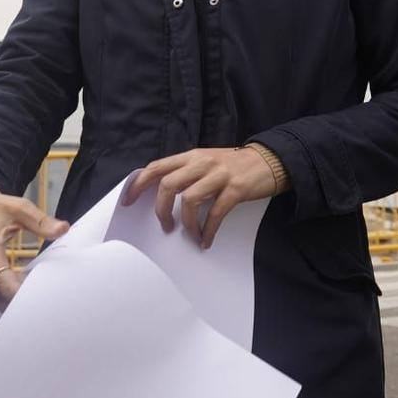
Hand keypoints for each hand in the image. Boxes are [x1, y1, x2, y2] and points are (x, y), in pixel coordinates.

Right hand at [0, 192, 68, 310]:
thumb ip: (41, 222)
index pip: (8, 287)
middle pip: (9, 298)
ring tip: (43, 285)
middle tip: (55, 289)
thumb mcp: (17, 208)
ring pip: (4, 303)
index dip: (30, 294)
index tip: (50, 293)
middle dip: (32, 295)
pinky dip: (12, 296)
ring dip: (22, 298)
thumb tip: (64, 229)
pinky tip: (27, 286)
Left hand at [123, 147, 282, 249]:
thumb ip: (186, 172)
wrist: (270, 161)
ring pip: (189, 199)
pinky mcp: (236, 189)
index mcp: (192, 156)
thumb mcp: (207, 161)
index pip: (157, 167)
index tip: (127, 201)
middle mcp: (202, 162)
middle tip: (165, 226)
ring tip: (189, 235)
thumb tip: (161, 194)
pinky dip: (207, 231)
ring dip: (186, 223)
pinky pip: (215, 213)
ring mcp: (219, 175)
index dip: (139, 184)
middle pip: (168, 185)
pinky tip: (206, 240)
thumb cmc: (234, 166)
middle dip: (161, 210)